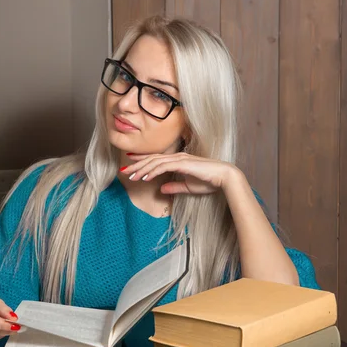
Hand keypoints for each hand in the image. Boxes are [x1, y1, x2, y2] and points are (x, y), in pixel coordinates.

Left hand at [122, 152, 239, 194]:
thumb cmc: (209, 182)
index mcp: (178, 160)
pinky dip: (152, 171)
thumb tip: (162, 189)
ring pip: (155, 162)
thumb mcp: (188, 187)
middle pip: (152, 159)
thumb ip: (174, 187)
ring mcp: (179, 159)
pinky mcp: (182, 163)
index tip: (130, 163)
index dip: (142, 160)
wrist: (223, 178)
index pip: (156, 159)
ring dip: (141, 168)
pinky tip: (144, 177)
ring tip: (130, 175)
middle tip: (123, 170)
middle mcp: (177, 157)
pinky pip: (163, 166)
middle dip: (136, 164)